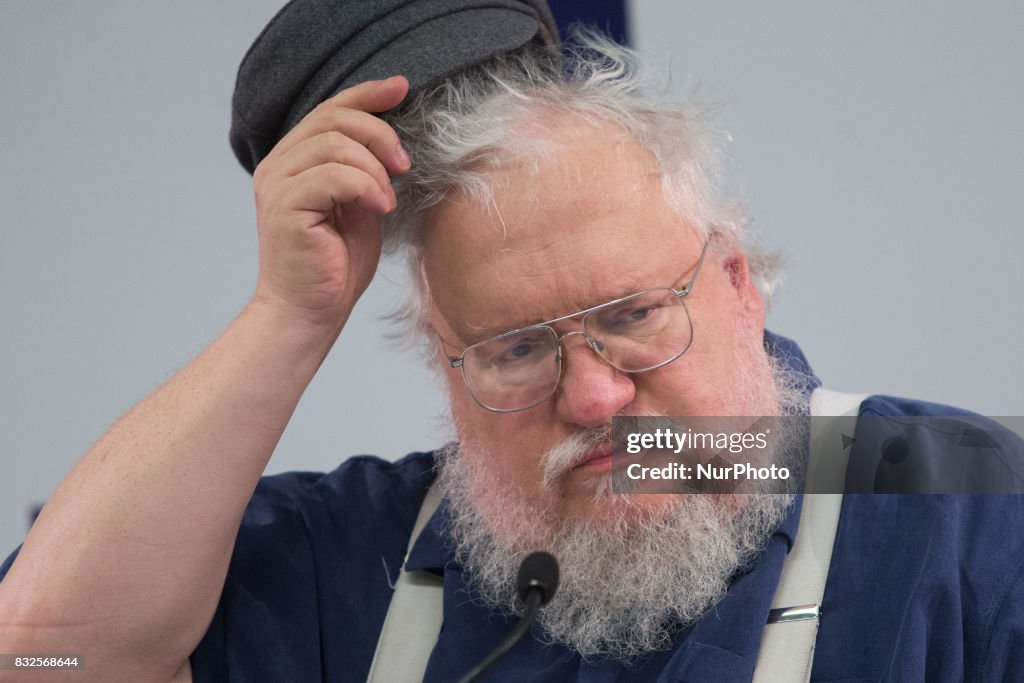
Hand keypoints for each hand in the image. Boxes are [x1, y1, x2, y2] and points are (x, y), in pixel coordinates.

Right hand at [250, 76, 410, 328]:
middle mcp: (279, 165)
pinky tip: (379, 209)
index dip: (367, 94)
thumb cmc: (336, 266)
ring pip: (334, 144)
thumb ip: (366, 171)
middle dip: (380, 135)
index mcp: (294, 160)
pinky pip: (333, 175)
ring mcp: (277, 183)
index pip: (329, 110)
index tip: (402, 88)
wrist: (310, 313)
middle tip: (404, 166)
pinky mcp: (284, 206)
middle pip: (333, 118)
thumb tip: (393, 142)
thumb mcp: (360, 207)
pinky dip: (366, 186)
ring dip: (374, 169)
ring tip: (386, 202)